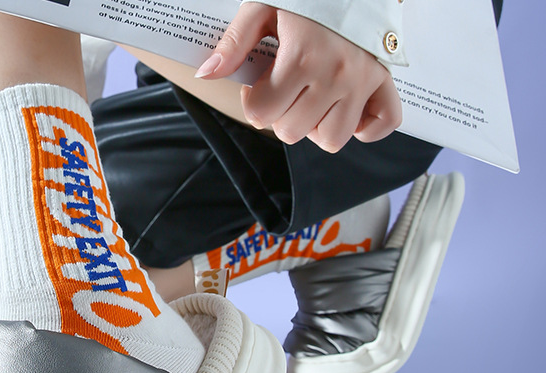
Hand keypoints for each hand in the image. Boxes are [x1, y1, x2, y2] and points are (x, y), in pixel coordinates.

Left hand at [196, 4, 402, 152]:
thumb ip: (234, 43)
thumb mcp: (263, 6)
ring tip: (313, 98)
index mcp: (303, 58)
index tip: (261, 83)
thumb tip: (208, 73)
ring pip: (331, 139)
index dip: (253, 101)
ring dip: (316, 126)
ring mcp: (363, 82)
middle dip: (280, 114)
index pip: (262, 113)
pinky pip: (382, 124)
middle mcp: (335, 75)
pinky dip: (364, 127)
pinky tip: (346, 109)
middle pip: (291, 132)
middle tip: (286, 88)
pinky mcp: (385, 82)